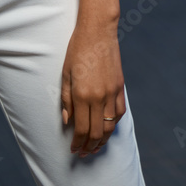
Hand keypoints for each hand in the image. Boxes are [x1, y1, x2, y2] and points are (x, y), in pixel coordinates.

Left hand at [60, 22, 125, 157]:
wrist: (98, 32)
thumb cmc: (77, 50)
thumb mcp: (65, 74)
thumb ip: (66, 100)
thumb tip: (67, 122)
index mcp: (82, 94)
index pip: (81, 129)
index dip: (77, 143)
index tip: (73, 150)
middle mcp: (99, 97)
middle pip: (96, 133)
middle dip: (89, 147)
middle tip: (83, 154)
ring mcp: (112, 93)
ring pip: (110, 127)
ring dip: (102, 141)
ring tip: (95, 147)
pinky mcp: (120, 88)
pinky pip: (119, 113)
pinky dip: (113, 125)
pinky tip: (107, 129)